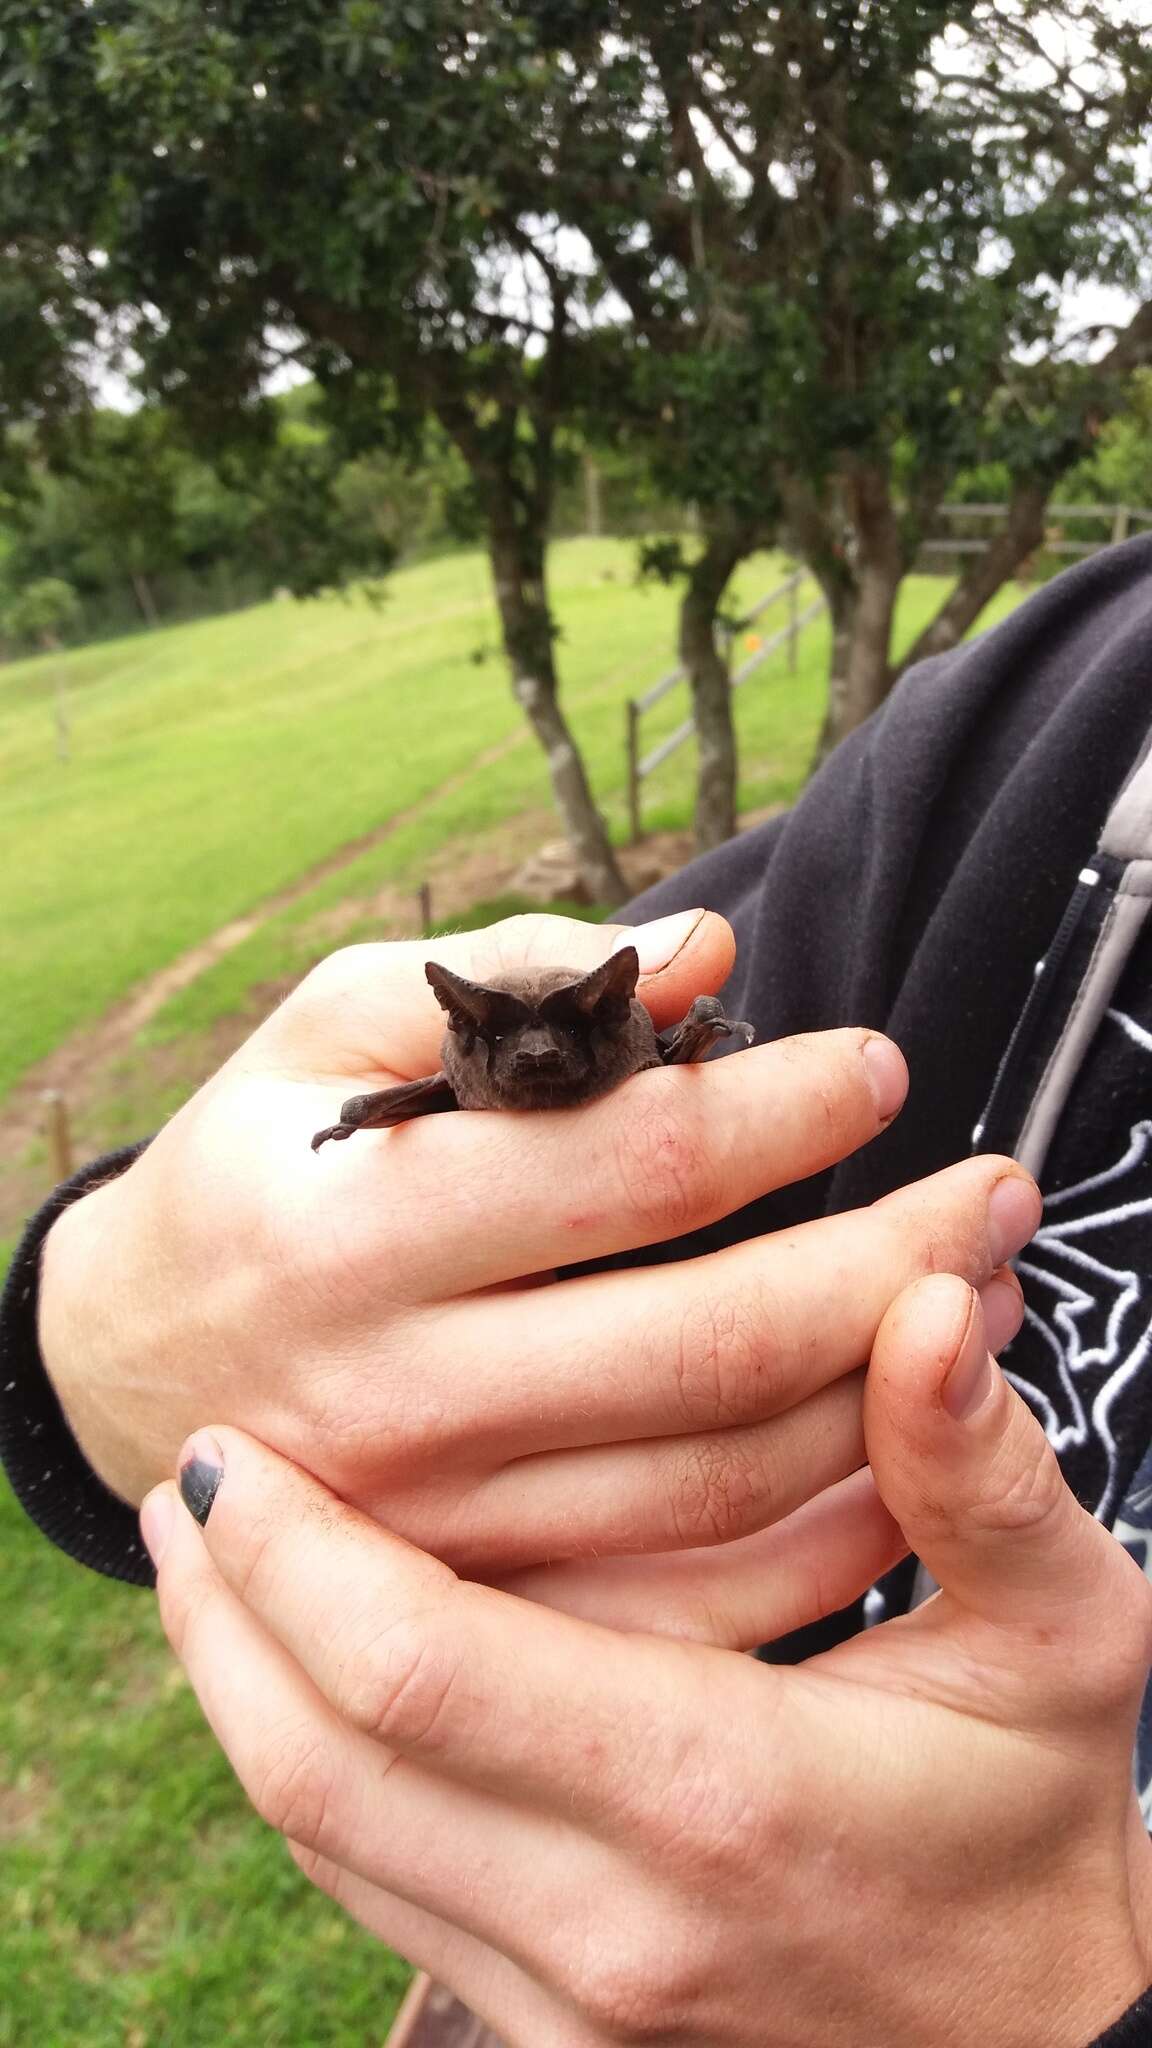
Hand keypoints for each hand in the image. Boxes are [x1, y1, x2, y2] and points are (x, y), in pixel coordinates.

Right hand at [41, 907, 1035, 1592]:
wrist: (132, 1357)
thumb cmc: (258, 1165)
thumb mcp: (330, 1029)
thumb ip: (504, 975)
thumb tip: (701, 952)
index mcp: (355, 1226)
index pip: (627, 1168)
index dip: (784, 1110)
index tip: (881, 1067)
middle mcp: (395, 1391)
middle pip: (707, 1346)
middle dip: (893, 1265)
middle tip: (1000, 1197)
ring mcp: (436, 1525)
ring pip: (719, 1481)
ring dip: (887, 1395)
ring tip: (982, 1303)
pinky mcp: (474, 1603)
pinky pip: (686, 1598)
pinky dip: (824, 1536)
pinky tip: (906, 1454)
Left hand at [143, 1276, 1151, 2047]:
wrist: (1049, 2045)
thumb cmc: (1042, 1822)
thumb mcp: (1061, 1637)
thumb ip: (982, 1474)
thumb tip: (924, 1312)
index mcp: (717, 1790)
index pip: (418, 1667)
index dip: (293, 1549)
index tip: (227, 1448)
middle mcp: (609, 1916)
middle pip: (316, 1757)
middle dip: (218, 1608)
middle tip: (185, 1479)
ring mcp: (567, 1998)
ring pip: (317, 1837)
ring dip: (236, 1686)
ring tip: (206, 1558)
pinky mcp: (551, 2033)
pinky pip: (367, 1892)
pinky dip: (304, 1773)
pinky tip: (297, 1676)